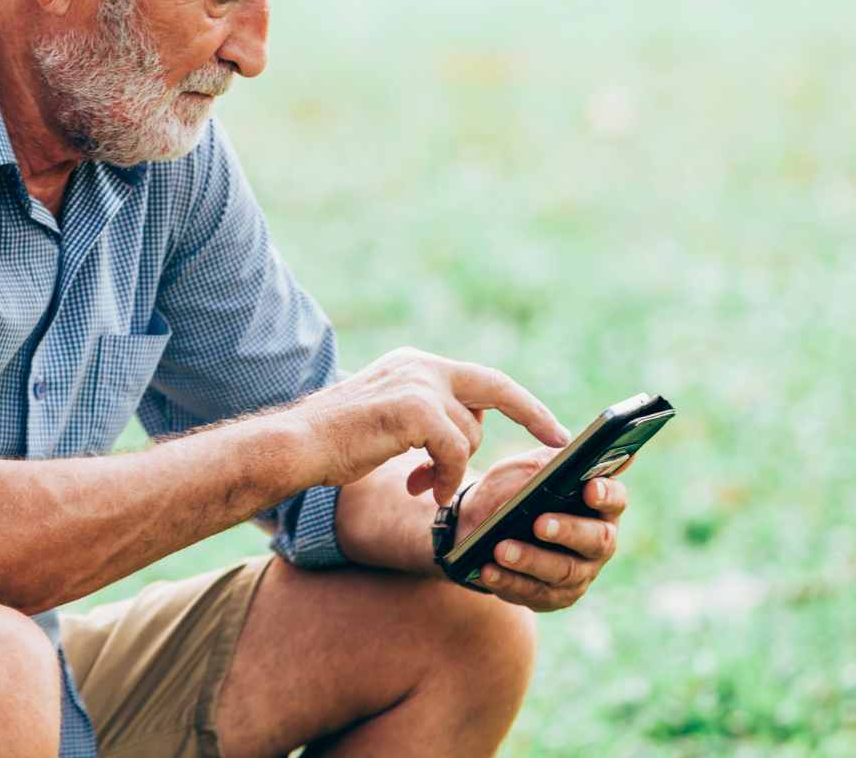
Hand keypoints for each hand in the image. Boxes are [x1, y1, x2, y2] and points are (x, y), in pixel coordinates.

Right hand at [291, 348, 570, 505]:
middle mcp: (421, 365)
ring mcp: (419, 383)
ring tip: (424, 484)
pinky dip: (446, 476)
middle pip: (494, 389)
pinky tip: (423, 491)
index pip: (483, 378)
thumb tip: (467, 434)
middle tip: (556, 444)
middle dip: (530, 416)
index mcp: (416, 364)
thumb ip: (428, 418)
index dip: (522, 402)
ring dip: (454, 466)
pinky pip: (455, 451)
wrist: (299, 445)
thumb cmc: (339, 442)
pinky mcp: (415, 409)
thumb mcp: (391, 421)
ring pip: (470, 432)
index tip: (553, 427)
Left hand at [454, 450, 628, 610]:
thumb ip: (550, 460)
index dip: (606, 494)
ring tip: (501, 549)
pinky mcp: (552, 597)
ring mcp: (579, 574)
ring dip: (530, 560)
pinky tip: (488, 570)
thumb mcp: (528, 468)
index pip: (616, 498)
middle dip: (567, 530)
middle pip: (595, 540)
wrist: (479, 523)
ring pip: (562, 571)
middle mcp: (597, 542)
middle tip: (539, 523)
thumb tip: (571, 446)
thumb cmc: (513, 489)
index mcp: (599, 504)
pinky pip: (533, 593)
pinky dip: (509, 581)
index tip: (589, 488)